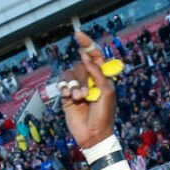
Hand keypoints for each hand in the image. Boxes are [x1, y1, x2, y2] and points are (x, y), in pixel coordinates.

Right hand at [60, 30, 116, 149]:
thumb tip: (87, 56)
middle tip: (86, 93)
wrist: (93, 135)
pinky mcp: (67, 95)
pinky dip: (65, 87)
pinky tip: (69, 96)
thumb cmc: (104, 115)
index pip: (94, 55)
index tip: (78, 34)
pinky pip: (62, 83)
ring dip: (74, 84)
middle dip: (82, 77)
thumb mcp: (106, 92)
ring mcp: (78, 87)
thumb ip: (97, 73)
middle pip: (81, 64)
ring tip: (78, 97)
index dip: (87, 44)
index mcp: (102, 77)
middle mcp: (90, 79)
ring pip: (71, 73)